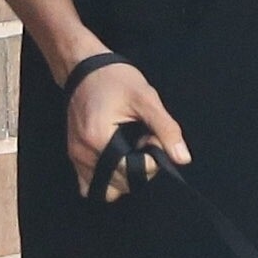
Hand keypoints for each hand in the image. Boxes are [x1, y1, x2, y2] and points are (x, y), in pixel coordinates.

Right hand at [66, 59, 190, 201]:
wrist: (83, 67)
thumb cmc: (115, 79)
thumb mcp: (146, 98)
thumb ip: (166, 129)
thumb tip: (183, 159)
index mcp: (98, 140)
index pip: (132, 173)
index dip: (152, 160)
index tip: (152, 136)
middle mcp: (83, 154)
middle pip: (121, 184)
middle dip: (140, 169)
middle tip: (143, 140)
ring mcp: (76, 158)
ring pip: (107, 190)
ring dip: (125, 177)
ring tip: (130, 149)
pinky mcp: (75, 156)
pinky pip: (91, 184)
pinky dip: (108, 178)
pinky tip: (118, 157)